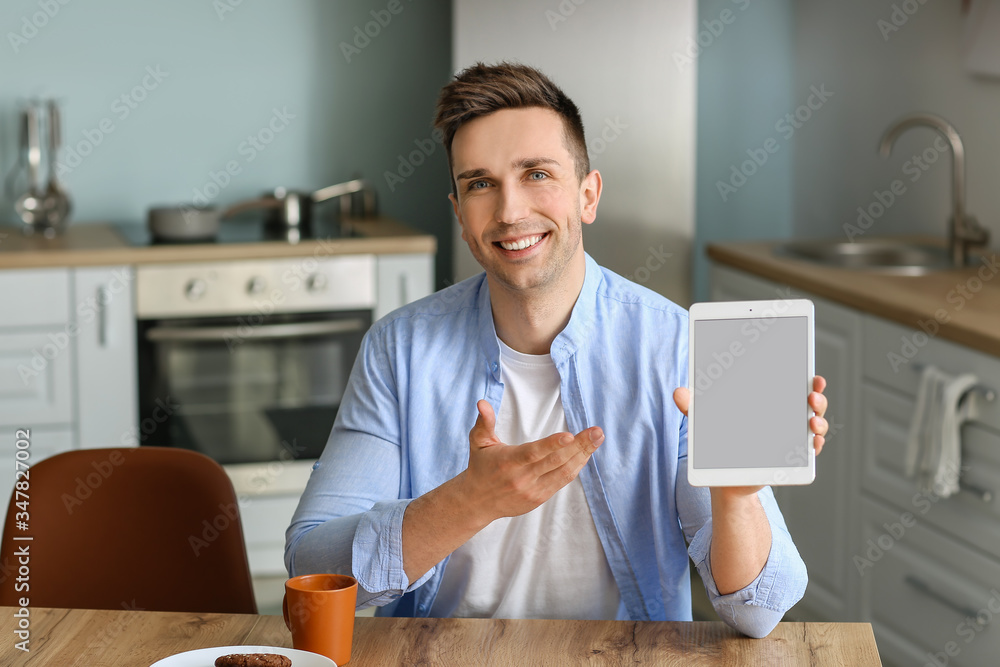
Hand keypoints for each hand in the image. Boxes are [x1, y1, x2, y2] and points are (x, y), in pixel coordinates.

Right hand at [457, 400, 604, 523]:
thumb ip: (484, 422)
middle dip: (579, 445)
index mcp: (508, 462)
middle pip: (555, 461)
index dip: (552, 445)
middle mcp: (522, 478)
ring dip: (583, 455)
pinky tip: (586, 453)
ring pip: (563, 472)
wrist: (478, 502)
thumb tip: (482, 403)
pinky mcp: (539, 498)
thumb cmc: (481, 466)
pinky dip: (576, 466)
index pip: (533, 453)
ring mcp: (533, 490)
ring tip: (597, 438)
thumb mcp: (478, 442)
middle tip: (597, 432)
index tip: (570, 436)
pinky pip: (562, 480)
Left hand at [672, 375, 829, 497]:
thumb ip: (694, 407)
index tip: (813, 377)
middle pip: (809, 403)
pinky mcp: (791, 458)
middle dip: (817, 397)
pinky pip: (809, 451)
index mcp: (770, 402)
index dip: (807, 380)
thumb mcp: (706, 423)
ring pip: (814, 425)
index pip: (792, 385)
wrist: (724, 479)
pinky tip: (813, 443)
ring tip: (812, 422)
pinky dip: (814, 446)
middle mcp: (786, 417)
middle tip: (812, 396)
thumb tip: (678, 393)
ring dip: (818, 422)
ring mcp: (792, 438)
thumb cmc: (719, 443)